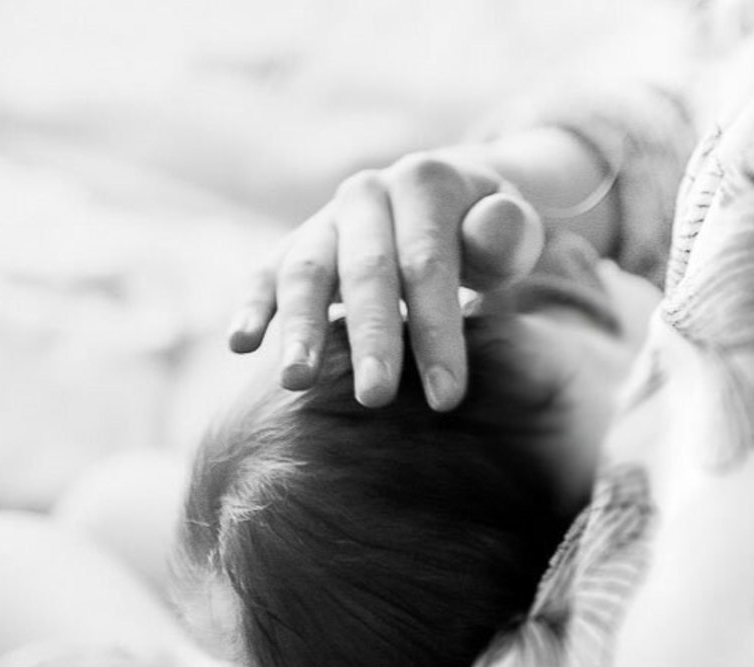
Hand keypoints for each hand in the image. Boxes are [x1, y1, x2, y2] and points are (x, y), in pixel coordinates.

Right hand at [228, 150, 544, 409]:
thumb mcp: (514, 229)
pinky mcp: (296, 244)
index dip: (437, 330)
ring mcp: (327, 217)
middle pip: (367, 269)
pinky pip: (267, 272)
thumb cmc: (487, 236)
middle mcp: (369, 191)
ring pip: (307, 270)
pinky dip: (251, 306)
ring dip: (300, 327)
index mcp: (426, 181)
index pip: (430, 263)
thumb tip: (493, 228)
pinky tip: (240, 345)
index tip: (447, 398)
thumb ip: (509, 233)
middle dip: (371, 336)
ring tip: (297, 381)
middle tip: (375, 398)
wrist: (448, 201)